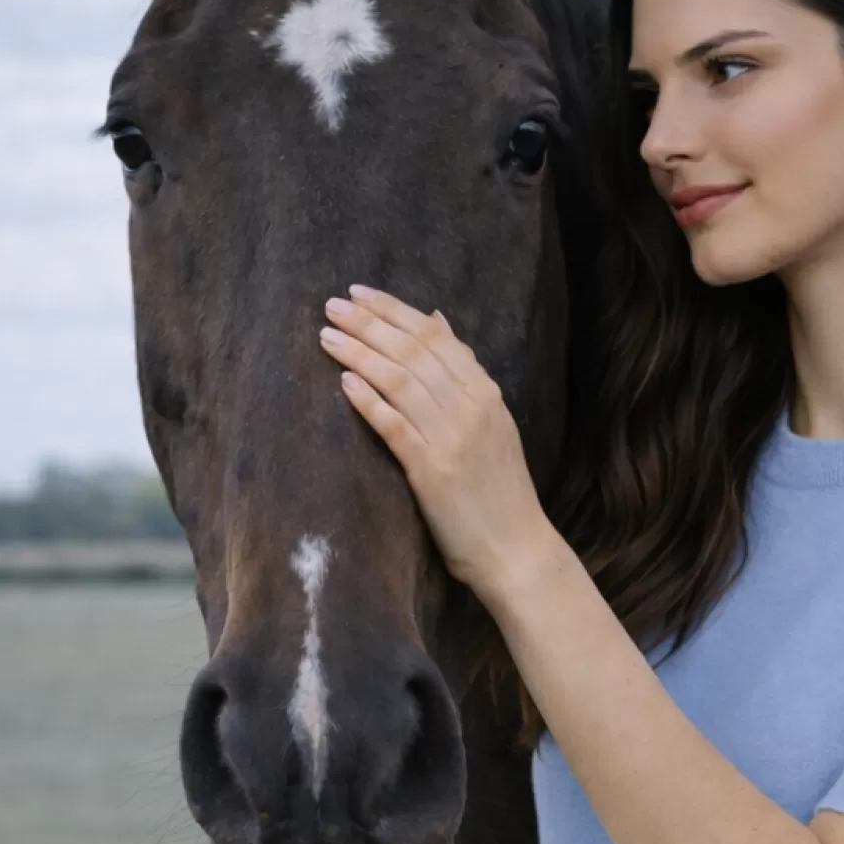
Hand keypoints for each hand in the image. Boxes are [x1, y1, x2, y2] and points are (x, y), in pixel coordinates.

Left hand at [320, 284, 554, 603]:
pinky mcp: (433, 471)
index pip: (436, 337)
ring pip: (401, 381)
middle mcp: (472, 408)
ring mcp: (453, 438)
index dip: (394, 312)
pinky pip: (396, 426)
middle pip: (414, 352)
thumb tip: (438, 322)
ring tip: (327, 335)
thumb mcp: (493, 423)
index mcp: (486, 393)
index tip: (359, 293)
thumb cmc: (500, 491)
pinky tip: (344, 382)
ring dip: (361, 354)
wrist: (517, 550)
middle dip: (370, 324)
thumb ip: (465, 375)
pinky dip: (370, 401)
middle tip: (332, 305)